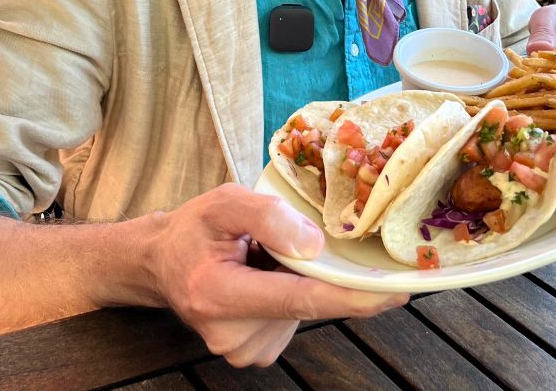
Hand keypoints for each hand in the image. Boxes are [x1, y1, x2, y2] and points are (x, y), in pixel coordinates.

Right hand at [123, 184, 406, 367]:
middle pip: (306, 304)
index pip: (298, 299)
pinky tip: (263, 277)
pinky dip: (290, 294)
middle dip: (318, 272)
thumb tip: (315, 245)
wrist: (161, 262)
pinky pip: (294, 319)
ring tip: (262, 258)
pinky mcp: (254, 352)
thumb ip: (268, 216)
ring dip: (298, 281)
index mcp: (217, 294)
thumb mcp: (223, 202)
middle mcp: (230, 335)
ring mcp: (242, 350)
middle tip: (287, 240)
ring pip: (303, 311)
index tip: (394, 291)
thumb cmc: (193, 229)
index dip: (350, 296)